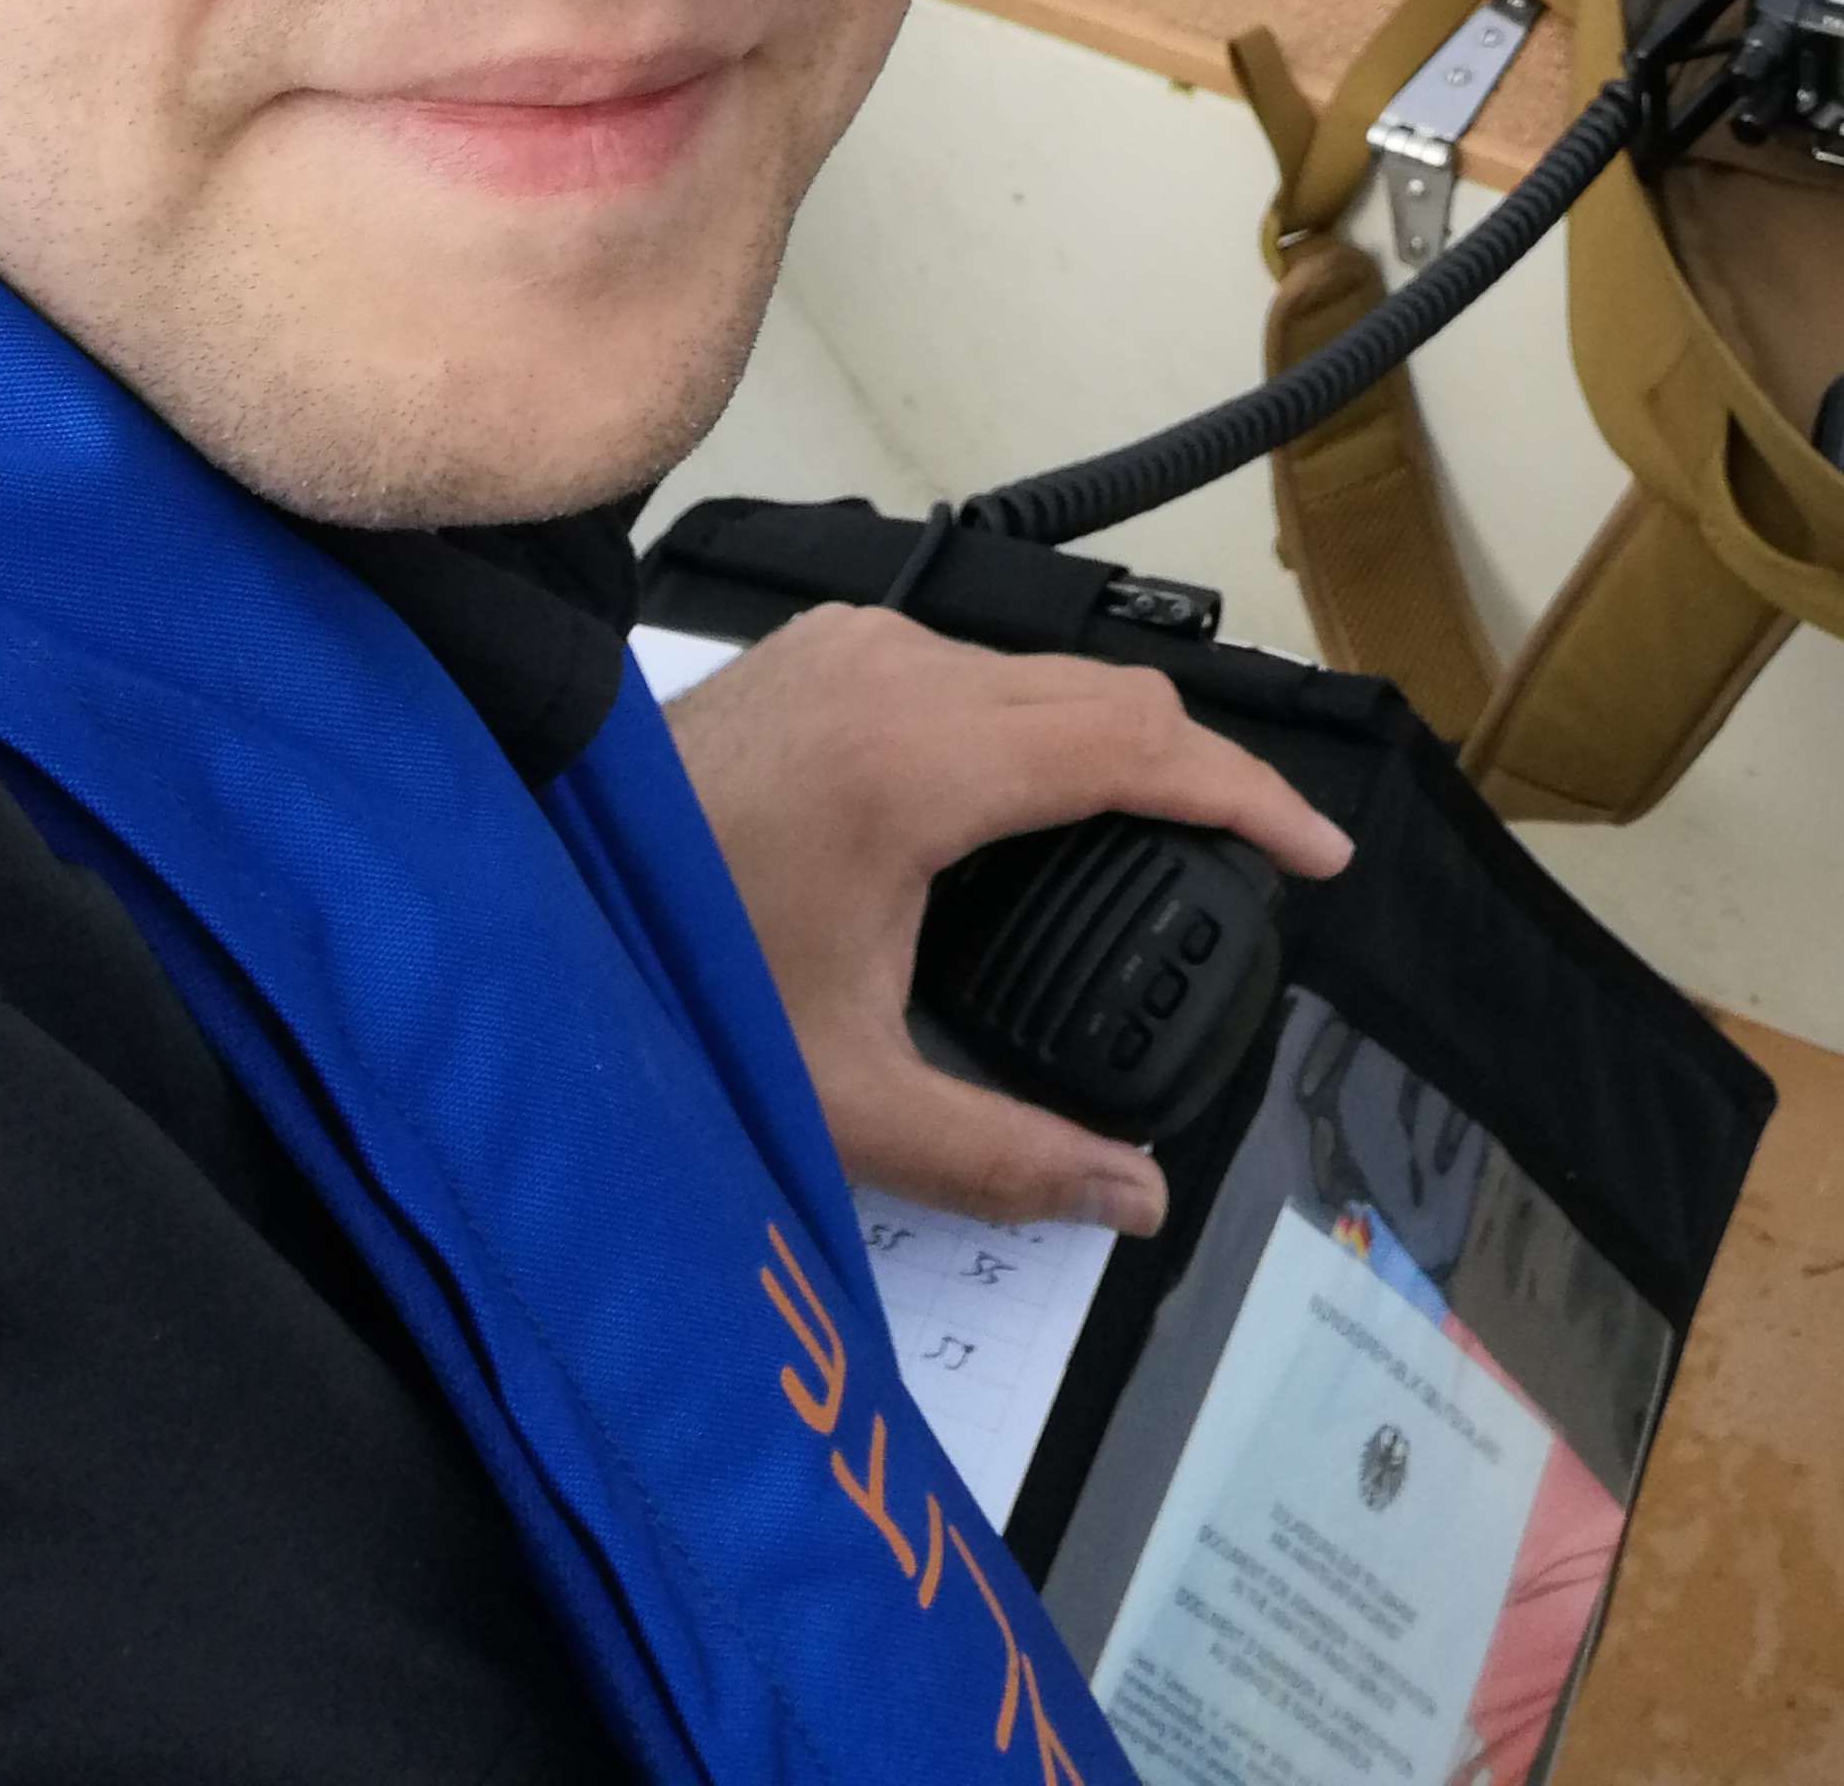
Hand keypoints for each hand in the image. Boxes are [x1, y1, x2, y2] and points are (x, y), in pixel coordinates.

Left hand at [664, 606, 1346, 1239]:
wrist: (517, 902)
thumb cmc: (681, 994)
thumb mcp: (844, 1101)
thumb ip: (1003, 1157)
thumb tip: (1139, 1199)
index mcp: (925, 763)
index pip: (1144, 750)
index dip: (1254, 800)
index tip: (1326, 857)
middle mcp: (904, 673)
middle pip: (1110, 697)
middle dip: (1202, 773)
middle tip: (1263, 863)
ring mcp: (861, 643)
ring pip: (1045, 671)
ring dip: (1120, 742)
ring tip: (1173, 832)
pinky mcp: (826, 644)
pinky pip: (975, 664)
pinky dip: (1039, 720)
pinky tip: (1047, 794)